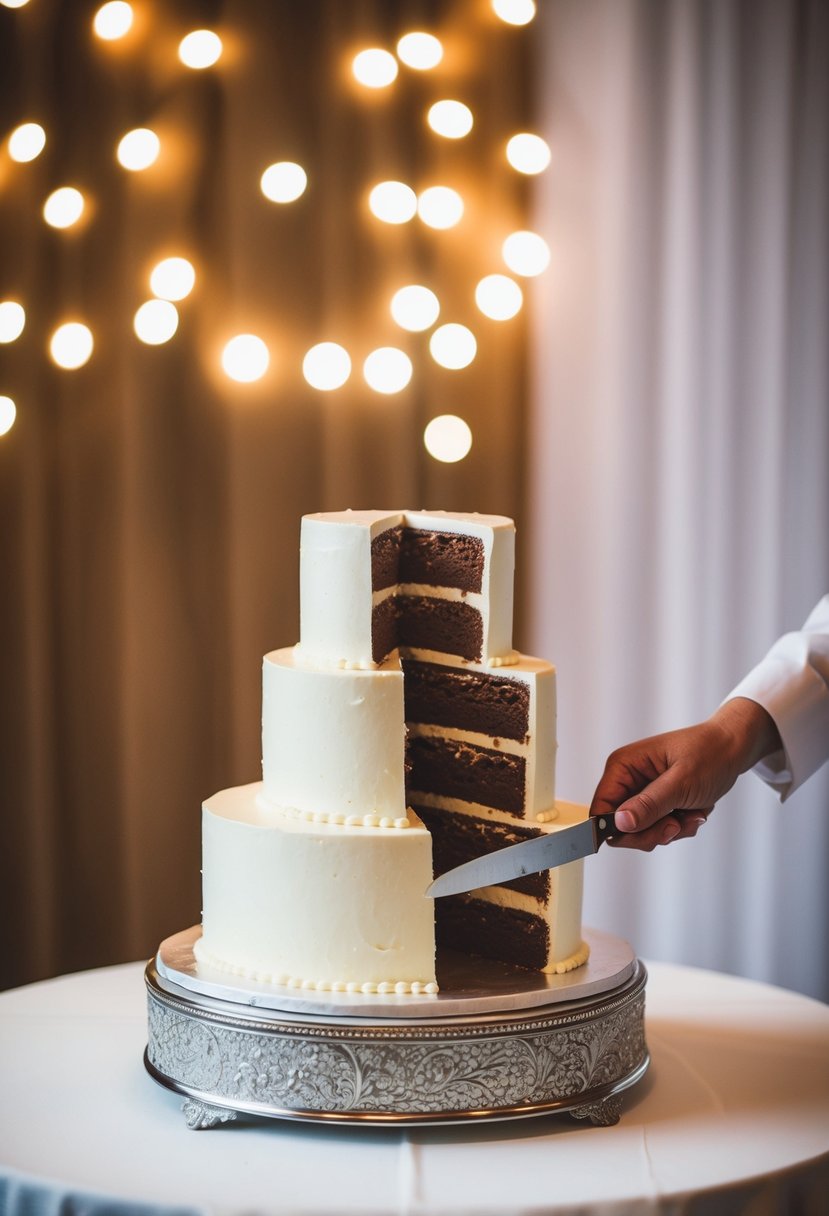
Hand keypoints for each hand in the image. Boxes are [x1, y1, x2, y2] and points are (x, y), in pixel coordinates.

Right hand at [589, 698, 782, 850]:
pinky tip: (695, 812)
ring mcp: (642, 794)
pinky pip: (658, 830)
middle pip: (620, 826)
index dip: (614, 828)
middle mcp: (627, 780)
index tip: (644, 835)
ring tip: (692, 813)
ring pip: (640, 832)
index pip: (600, 807)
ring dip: (670, 830)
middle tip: (675, 824)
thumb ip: (650, 804)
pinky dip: (679, 827)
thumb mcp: (681, 782)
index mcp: (623, 765)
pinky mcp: (656, 804)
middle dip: (651, 831)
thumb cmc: (709, 754)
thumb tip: (619, 823)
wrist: (733, 749)